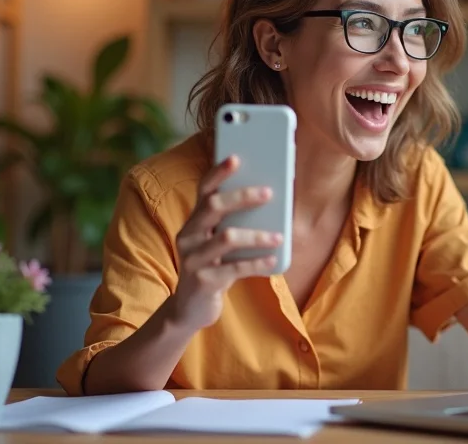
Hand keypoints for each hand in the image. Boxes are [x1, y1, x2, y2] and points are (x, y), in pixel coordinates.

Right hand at [169, 155, 282, 330]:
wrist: (191, 309)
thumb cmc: (214, 267)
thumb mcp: (219, 243)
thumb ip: (234, 224)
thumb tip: (271, 200)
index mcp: (194, 222)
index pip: (203, 189)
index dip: (218, 172)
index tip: (237, 158)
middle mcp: (188, 236)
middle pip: (212, 207)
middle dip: (241, 196)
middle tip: (269, 192)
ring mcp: (193, 259)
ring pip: (227, 237)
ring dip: (257, 236)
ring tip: (279, 236)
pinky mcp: (203, 281)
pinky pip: (235, 268)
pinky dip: (257, 263)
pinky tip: (274, 260)